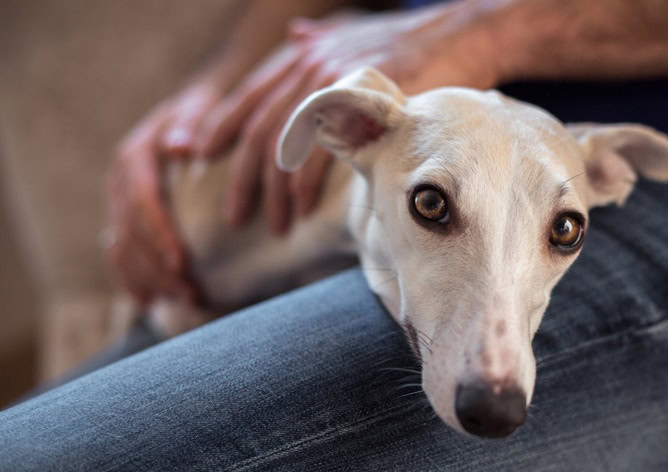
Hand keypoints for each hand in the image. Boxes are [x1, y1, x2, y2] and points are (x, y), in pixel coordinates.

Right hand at [107, 83, 222, 305]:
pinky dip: (133, 280)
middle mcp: (120, 180)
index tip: (183, 263)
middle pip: (131, 232)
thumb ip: (193, 123)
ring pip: (123, 248)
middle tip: (193, 294)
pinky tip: (151, 302)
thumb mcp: (202, 109)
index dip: (160, 235)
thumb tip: (182, 145)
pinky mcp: (124, 218)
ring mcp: (119, 201)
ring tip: (187, 301)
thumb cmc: (207, 112)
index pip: (143, 201)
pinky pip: (119, 253)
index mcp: (136, 155)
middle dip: (160, 267)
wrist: (192, 114)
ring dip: (152, 280)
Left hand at [194, 4, 501, 232]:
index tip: (195, 156)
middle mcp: (309, 66)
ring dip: (275, 194)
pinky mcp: (357, 105)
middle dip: (242, 179)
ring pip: (284, 148)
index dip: (217, 126)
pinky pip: (319, 153)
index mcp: (303, 56)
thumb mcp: (355, 38)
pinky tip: (301, 210)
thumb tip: (296, 37)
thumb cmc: (411, 45)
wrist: (460, 36)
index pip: (248, 96)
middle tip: (234, 216)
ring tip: (275, 226)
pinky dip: (305, 186)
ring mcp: (332, 84)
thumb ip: (320, 44)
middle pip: (258, 131)